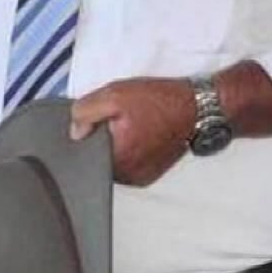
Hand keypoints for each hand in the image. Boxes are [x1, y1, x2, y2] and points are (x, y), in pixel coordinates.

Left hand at [69, 77, 195, 186]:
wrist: (197, 108)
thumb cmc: (159, 100)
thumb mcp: (115, 95)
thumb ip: (86, 112)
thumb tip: (74, 131)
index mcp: (118, 158)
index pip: (84, 154)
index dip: (83, 135)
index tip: (89, 121)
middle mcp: (128, 175)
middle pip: (98, 160)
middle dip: (99, 141)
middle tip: (112, 119)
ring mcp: (140, 177)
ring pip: (113, 163)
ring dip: (114, 146)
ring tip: (128, 126)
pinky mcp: (149, 175)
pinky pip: (127, 164)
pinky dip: (127, 151)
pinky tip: (136, 133)